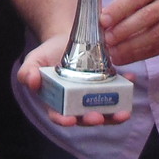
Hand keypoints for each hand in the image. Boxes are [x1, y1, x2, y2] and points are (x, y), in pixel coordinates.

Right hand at [15, 33, 131, 127]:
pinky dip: (126, 87)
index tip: (70, 119)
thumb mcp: (34, 60)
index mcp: (58, 102)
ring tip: (123, 112)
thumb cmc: (48, 53)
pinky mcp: (107, 84)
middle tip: (98, 116)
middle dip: (93, 120)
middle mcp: (77, 103)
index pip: (60, 116)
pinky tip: (130, 79)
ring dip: (115, 114)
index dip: (65, 120)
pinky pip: (119, 90)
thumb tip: (32, 82)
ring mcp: (94, 95)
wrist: (66, 37)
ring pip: (105, 110)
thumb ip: (28, 72)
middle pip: (86, 118)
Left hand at [100, 0, 158, 65]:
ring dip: (131, 47)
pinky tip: (123, 58)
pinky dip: (138, 55)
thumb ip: (121, 5)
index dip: (119, 9)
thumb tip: (102, 20)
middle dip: (125, 30)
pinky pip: (157, 49)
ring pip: (154, 36)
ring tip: (113, 53)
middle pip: (148, 17)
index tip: (103, 20)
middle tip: (108, 39)